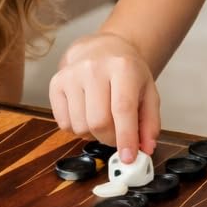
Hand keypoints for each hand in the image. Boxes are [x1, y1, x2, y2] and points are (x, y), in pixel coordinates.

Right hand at [49, 32, 160, 162]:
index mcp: (122, 67)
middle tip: (117, 136)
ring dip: (93, 133)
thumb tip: (145, 149)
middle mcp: (94, 68)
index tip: (128, 158)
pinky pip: (64, 123)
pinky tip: (86, 113)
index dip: (126, 138)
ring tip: (101, 118)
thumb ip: (150, 123)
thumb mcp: (148, 92)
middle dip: (110, 139)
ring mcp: (71, 75)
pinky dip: (77, 128)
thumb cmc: (126, 72)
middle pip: (98, 122)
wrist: (101, 49)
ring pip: (80, 126)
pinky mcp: (55, 83)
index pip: (122, 109)